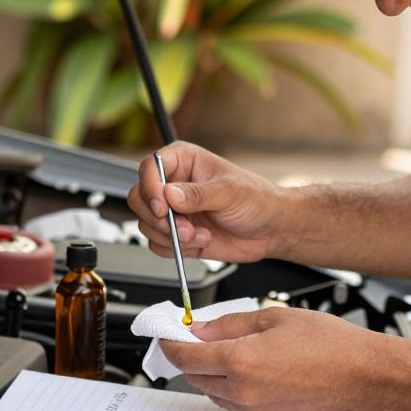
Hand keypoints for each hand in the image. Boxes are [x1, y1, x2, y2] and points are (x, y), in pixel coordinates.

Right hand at [126, 141, 284, 262]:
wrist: (271, 229)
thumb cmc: (257, 200)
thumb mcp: (230, 192)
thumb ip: (198, 194)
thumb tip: (169, 194)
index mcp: (184, 161)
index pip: (151, 167)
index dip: (151, 187)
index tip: (162, 207)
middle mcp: (174, 184)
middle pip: (139, 197)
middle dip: (158, 217)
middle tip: (180, 227)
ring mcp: (175, 211)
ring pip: (146, 223)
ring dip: (170, 235)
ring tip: (198, 235)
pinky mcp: (177, 234)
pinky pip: (157, 244)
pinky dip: (175, 249)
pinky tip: (201, 241)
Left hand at [158, 307, 394, 410]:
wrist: (365, 375)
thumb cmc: (331, 344)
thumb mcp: (273, 316)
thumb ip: (229, 324)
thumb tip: (200, 328)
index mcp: (240, 361)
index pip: (186, 357)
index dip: (171, 344)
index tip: (168, 336)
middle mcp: (244, 392)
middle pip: (195, 378)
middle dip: (193, 358)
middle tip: (201, 339)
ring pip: (215, 394)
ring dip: (214, 375)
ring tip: (236, 353)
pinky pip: (237, 407)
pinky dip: (234, 390)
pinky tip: (255, 371)